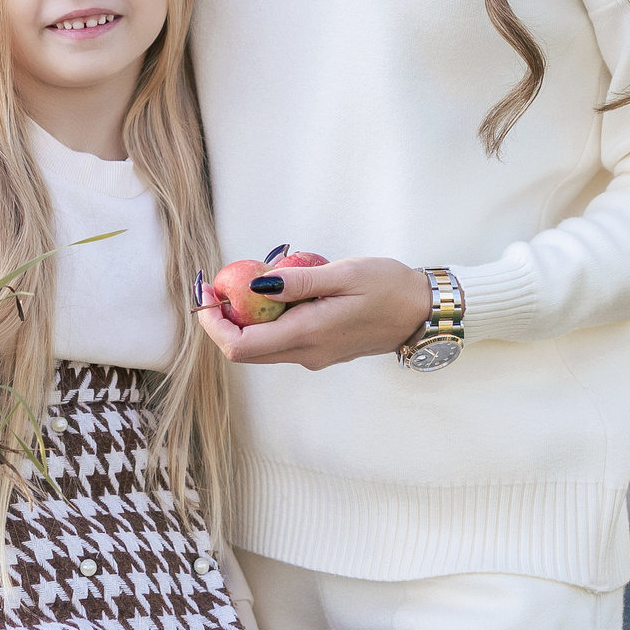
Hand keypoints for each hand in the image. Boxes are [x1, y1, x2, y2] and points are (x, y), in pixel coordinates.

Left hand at [197, 257, 432, 371]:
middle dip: (223, 320)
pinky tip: (281, 290)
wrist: (422, 312)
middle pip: (244, 350)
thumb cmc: (388, 287)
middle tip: (219, 283)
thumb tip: (255, 284)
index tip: (207, 292)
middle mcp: (306, 354)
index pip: (240, 346)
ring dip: (246, 318)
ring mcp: (314, 356)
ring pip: (262, 346)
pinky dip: (269, 318)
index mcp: (307, 335)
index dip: (213, 324)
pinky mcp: (322, 350)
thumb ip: (298, 281)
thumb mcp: (343, 274)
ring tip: (252, 279)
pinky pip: (282, 340)